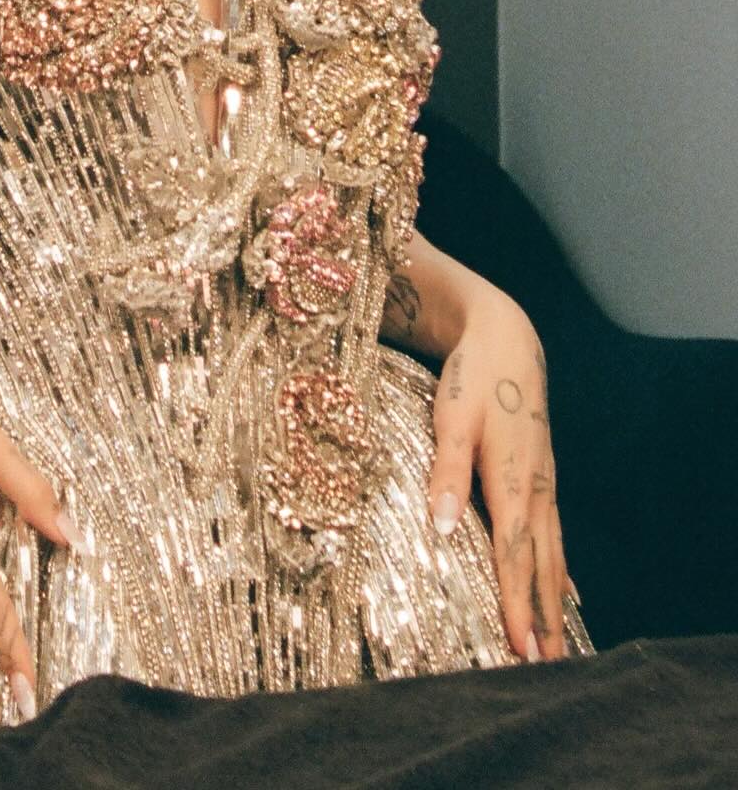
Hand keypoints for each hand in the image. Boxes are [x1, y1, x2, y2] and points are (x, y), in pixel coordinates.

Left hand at [427, 291, 574, 661]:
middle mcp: (535, 490)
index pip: (515, 557)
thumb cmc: (474, 378)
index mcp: (513, 481)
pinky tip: (563, 591)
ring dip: (553, 601)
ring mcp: (543, 484)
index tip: (519, 648)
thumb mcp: (451, 418)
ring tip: (556, 645)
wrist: (506, 339)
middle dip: (543, 618)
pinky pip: (553, 536)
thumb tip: (443, 529)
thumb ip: (446, 473)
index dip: (517, 605)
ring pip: (552, 555)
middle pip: (542, 567)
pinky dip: (559, 569)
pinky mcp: (541, 476)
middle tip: (545, 668)